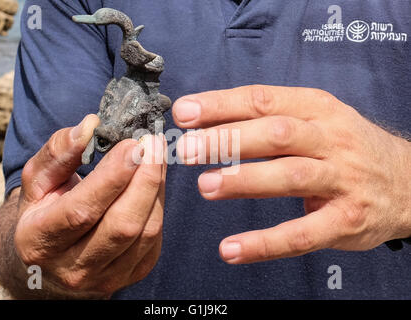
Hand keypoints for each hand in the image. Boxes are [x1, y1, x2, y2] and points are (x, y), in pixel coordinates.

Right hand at [14, 115, 165, 297]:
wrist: (53, 255)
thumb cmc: (44, 209)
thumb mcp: (38, 179)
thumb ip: (58, 152)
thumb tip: (90, 125)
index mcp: (40, 241)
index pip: (82, 210)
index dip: (112, 177)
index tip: (134, 144)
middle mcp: (73, 268)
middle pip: (122, 225)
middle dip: (145, 179)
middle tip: (154, 143)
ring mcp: (106, 278)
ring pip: (145, 232)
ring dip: (156, 188)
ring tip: (157, 155)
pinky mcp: (131, 274)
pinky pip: (155, 238)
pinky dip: (159, 204)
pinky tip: (154, 180)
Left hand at [173, 85, 410, 263]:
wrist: (407, 180)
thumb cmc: (344, 147)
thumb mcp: (315, 119)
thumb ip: (268, 119)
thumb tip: (208, 122)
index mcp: (317, 109)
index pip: (263, 100)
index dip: (221, 105)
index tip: (184, 112)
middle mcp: (329, 140)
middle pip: (275, 134)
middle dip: (228, 140)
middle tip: (189, 148)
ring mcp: (340, 181)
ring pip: (289, 177)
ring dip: (245, 181)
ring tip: (206, 186)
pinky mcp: (345, 221)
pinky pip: (301, 234)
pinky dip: (264, 244)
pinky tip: (231, 249)